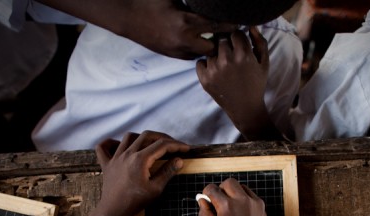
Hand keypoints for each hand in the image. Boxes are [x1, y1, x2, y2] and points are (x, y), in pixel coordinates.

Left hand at [96, 131, 189, 215]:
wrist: (114, 211)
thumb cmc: (135, 202)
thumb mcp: (156, 189)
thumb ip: (168, 172)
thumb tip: (179, 160)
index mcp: (140, 159)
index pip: (162, 145)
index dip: (176, 145)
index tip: (186, 148)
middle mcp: (127, 154)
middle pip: (147, 136)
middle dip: (163, 138)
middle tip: (173, 145)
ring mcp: (115, 157)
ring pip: (129, 137)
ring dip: (142, 137)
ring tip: (151, 143)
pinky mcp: (107, 164)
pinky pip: (104, 147)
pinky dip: (111, 142)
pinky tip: (119, 145)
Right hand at [103, 0, 236, 58]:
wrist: (127, 17)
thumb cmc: (151, 2)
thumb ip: (194, 2)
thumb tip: (211, 1)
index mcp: (186, 22)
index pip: (216, 26)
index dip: (231, 25)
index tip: (242, 23)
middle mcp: (183, 40)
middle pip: (213, 47)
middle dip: (222, 42)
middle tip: (229, 34)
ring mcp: (176, 50)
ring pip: (202, 54)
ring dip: (209, 47)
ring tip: (216, 39)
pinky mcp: (171, 55)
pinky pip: (190, 56)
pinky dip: (197, 50)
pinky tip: (199, 42)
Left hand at [196, 27, 274, 139]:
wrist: (245, 108)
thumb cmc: (256, 84)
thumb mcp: (264, 62)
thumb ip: (260, 41)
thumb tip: (250, 26)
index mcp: (243, 55)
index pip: (235, 32)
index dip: (238, 38)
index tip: (240, 47)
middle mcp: (227, 60)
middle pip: (221, 39)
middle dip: (226, 45)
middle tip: (231, 56)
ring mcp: (214, 70)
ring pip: (210, 50)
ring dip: (216, 55)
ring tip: (225, 67)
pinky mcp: (204, 79)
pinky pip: (200, 62)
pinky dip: (206, 65)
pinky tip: (216, 73)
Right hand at [197, 178, 273, 215]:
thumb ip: (204, 213)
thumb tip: (202, 200)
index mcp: (227, 206)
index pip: (212, 189)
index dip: (207, 194)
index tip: (207, 200)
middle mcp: (241, 200)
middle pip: (227, 182)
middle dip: (221, 189)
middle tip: (219, 202)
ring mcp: (253, 202)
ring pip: (240, 186)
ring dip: (232, 192)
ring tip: (230, 208)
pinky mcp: (261, 206)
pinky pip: (249, 194)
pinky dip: (243, 197)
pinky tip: (240, 211)